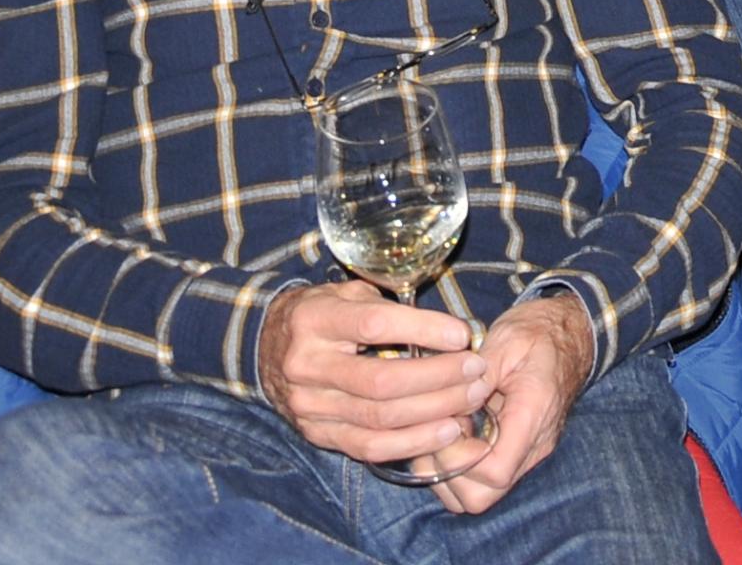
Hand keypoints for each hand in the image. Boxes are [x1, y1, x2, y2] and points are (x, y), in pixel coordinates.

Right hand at [259, 281, 490, 466]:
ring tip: (471, 402)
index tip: (462, 335)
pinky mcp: (316, 434)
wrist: (265, 347)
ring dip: (433, 413)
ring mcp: (309, 405)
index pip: (375, 325)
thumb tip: (447, 328)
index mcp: (315, 319)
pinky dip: (412, 443)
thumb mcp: (345, 294)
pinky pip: (368, 447)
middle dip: (439, 378)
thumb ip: (387, 305)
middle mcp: (307, 365)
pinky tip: (445, 433)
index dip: (424, 330)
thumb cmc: (321, 314)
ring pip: (379, 419)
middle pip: (382, 381)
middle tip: (476, 372)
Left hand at [430, 293, 597, 514]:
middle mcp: (531, 447)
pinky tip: (453, 430)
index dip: (458, 459)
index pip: (494, 472)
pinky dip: (456, 466)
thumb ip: (476, 375)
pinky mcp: (514, 451)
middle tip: (439, 431)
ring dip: (448, 472)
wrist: (569, 332)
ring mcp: (524, 453)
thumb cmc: (538, 332)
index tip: (448, 424)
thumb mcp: (506, 341)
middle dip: (447, 473)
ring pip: (477, 496)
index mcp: (532, 417)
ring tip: (444, 430)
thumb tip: (447, 405)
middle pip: (482, 497)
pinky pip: (480, 479)